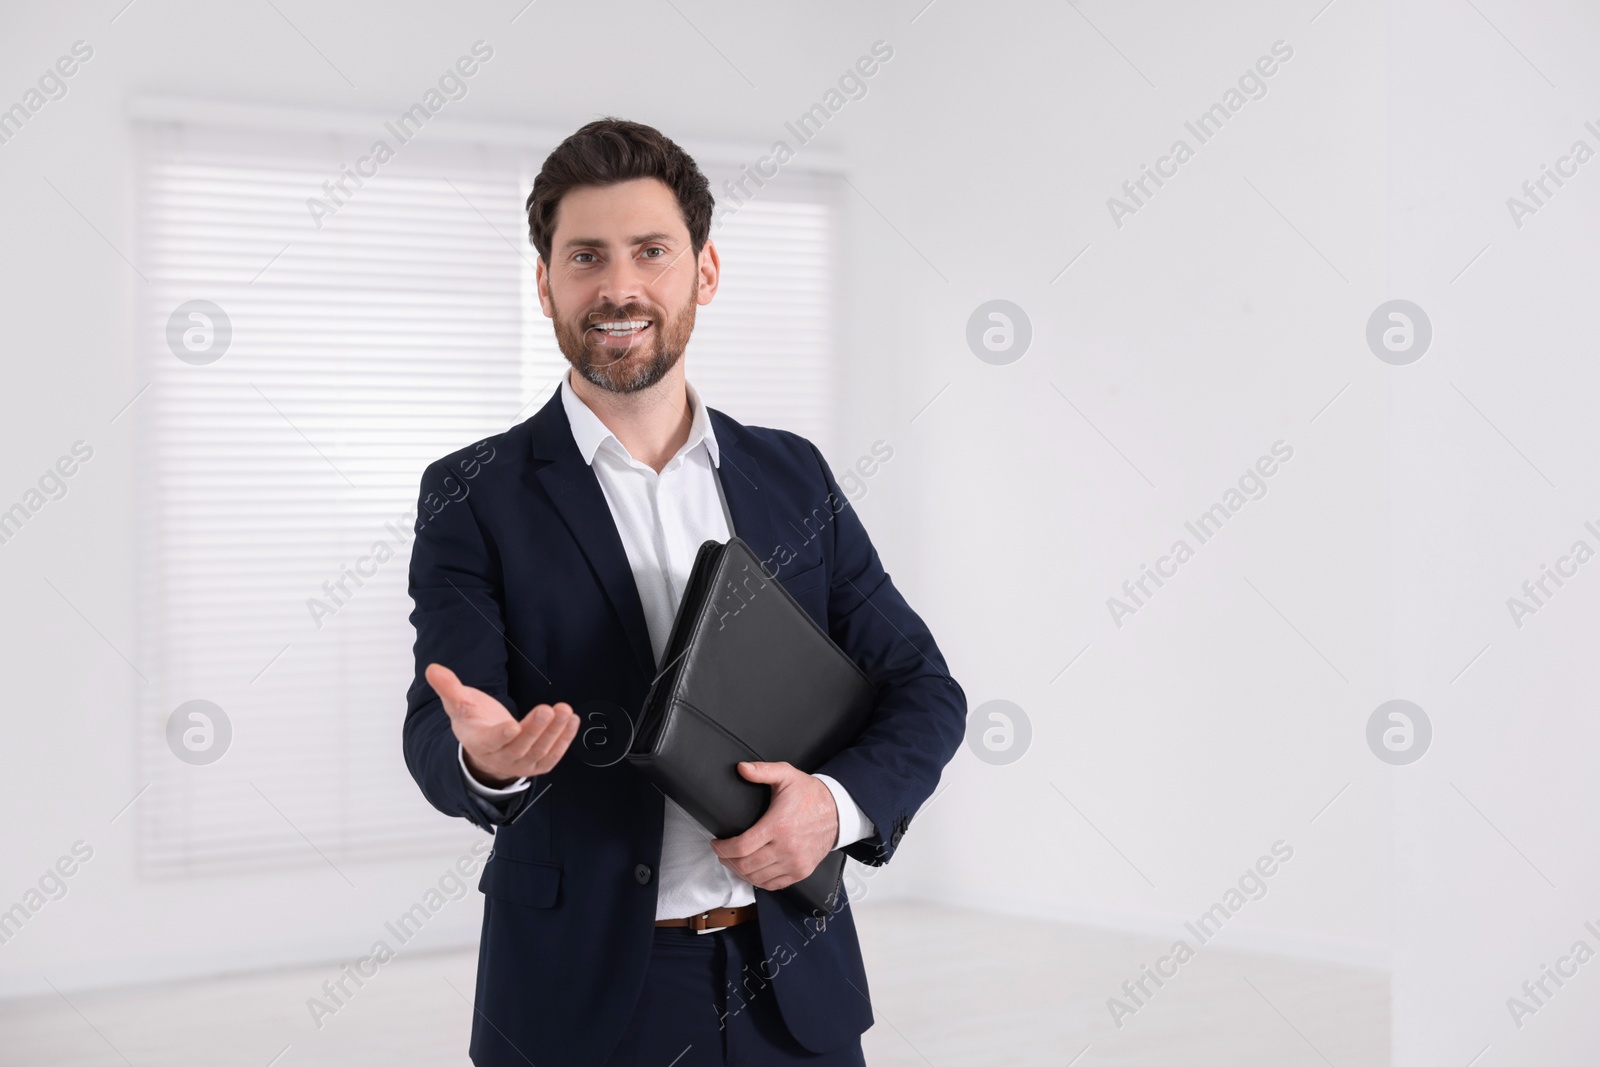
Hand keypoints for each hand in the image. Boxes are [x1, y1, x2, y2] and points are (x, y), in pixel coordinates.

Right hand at [425, 663, 579, 786]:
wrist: (487, 748)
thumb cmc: (473, 721)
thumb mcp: (459, 704)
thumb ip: (448, 687)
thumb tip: (432, 668)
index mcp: (479, 743)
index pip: (491, 742)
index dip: (501, 736)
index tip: (513, 726)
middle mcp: (501, 758)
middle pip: (520, 746)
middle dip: (535, 729)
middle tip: (549, 710)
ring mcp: (521, 764)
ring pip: (540, 751)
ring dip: (555, 732)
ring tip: (566, 710)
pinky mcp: (537, 765)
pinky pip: (553, 755)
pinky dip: (565, 739)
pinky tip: (573, 720)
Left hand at [710, 761, 837, 890]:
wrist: (838, 811)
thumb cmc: (810, 794)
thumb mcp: (786, 775)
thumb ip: (762, 770)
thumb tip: (741, 768)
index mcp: (779, 825)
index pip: (742, 847)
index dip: (723, 848)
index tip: (716, 843)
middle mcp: (787, 848)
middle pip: (746, 865)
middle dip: (727, 860)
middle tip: (721, 852)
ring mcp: (795, 863)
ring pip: (757, 878)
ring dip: (740, 872)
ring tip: (733, 861)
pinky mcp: (801, 872)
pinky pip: (772, 885)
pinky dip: (758, 881)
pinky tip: (751, 871)